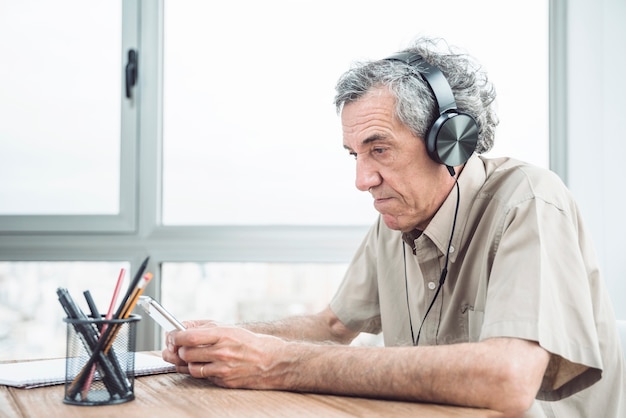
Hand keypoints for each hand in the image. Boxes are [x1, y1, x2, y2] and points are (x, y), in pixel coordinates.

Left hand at [166, 325, 288, 388]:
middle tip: (177, 347)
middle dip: (178, 350)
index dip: (175, 337)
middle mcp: (222, 352)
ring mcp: (223, 369)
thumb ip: (205, 327)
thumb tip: (182, 326)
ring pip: (191, 368)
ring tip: (191, 356)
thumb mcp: (231, 328)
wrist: (275, 362)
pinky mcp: (224, 382)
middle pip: (186, 353)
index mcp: (224, 335)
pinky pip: (203, 377)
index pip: (189, 336)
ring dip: (186, 362)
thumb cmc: (254, 343)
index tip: (171, 335)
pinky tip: (204, 364)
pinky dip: (199, 371)